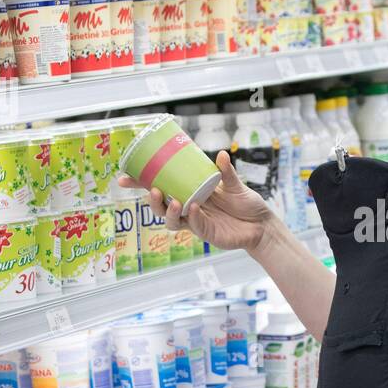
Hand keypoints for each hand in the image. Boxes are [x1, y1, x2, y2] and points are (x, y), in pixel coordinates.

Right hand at [118, 150, 277, 255]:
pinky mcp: (208, 234)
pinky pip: (195, 226)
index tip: (124, 177)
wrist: (262, 225)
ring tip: (173, 201)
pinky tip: (193, 208)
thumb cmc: (246, 205)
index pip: (162, 189)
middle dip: (152, 200)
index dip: (141, 185)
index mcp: (190, 193)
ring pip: (173, 221)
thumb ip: (226, 172)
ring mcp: (197, 223)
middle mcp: (189, 209)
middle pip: (161, 208)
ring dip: (169, 212)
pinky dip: (192, 217)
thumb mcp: (236, 185)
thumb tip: (220, 154)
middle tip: (152, 190)